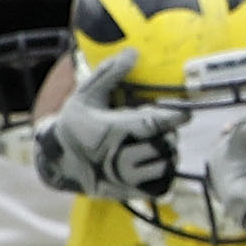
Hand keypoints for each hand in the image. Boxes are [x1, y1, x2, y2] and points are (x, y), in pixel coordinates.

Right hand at [32, 47, 178, 199]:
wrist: (59, 162)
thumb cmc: (75, 124)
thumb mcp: (85, 96)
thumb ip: (109, 74)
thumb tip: (133, 53)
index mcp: (113, 131)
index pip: (154, 124)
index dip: (174, 118)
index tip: (185, 113)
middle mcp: (122, 157)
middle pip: (166, 145)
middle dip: (167, 135)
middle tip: (159, 129)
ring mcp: (128, 178)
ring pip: (168, 165)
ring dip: (167, 152)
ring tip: (156, 143)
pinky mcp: (133, 192)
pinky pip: (164, 183)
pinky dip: (165, 171)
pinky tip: (153, 161)